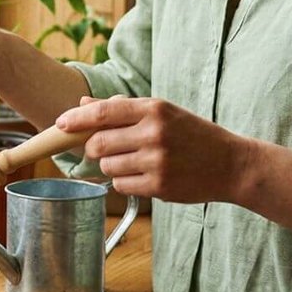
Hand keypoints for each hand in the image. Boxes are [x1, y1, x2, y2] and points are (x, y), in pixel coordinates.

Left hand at [54, 96, 256, 204]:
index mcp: (154, 109)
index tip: (60, 123)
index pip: (103, 112)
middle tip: (106, 148)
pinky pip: (121, 185)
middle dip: (94, 148)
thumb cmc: (193, 135)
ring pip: (107, 166)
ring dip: (111, 165)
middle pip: (98, 143)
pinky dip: (124, 181)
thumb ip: (123, 109)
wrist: (231, 164)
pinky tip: (144, 175)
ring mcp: (156, 162)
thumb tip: (83, 105)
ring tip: (134, 161)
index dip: (76, 119)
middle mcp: (154, 134)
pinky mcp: (159, 186)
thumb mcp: (162, 113)